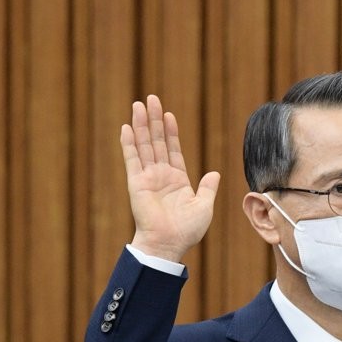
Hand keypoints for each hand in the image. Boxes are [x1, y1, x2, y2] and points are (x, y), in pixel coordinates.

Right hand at [123, 95, 219, 261]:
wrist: (170, 243)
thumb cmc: (187, 230)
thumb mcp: (204, 206)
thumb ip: (207, 188)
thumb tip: (215, 173)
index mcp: (177, 180)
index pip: (173, 149)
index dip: (171, 132)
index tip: (169, 114)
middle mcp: (161, 175)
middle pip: (157, 141)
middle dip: (154, 120)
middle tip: (151, 99)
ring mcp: (148, 177)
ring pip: (144, 145)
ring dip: (141, 125)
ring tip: (138, 105)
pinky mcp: (136, 183)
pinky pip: (132, 159)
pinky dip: (129, 143)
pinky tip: (126, 127)